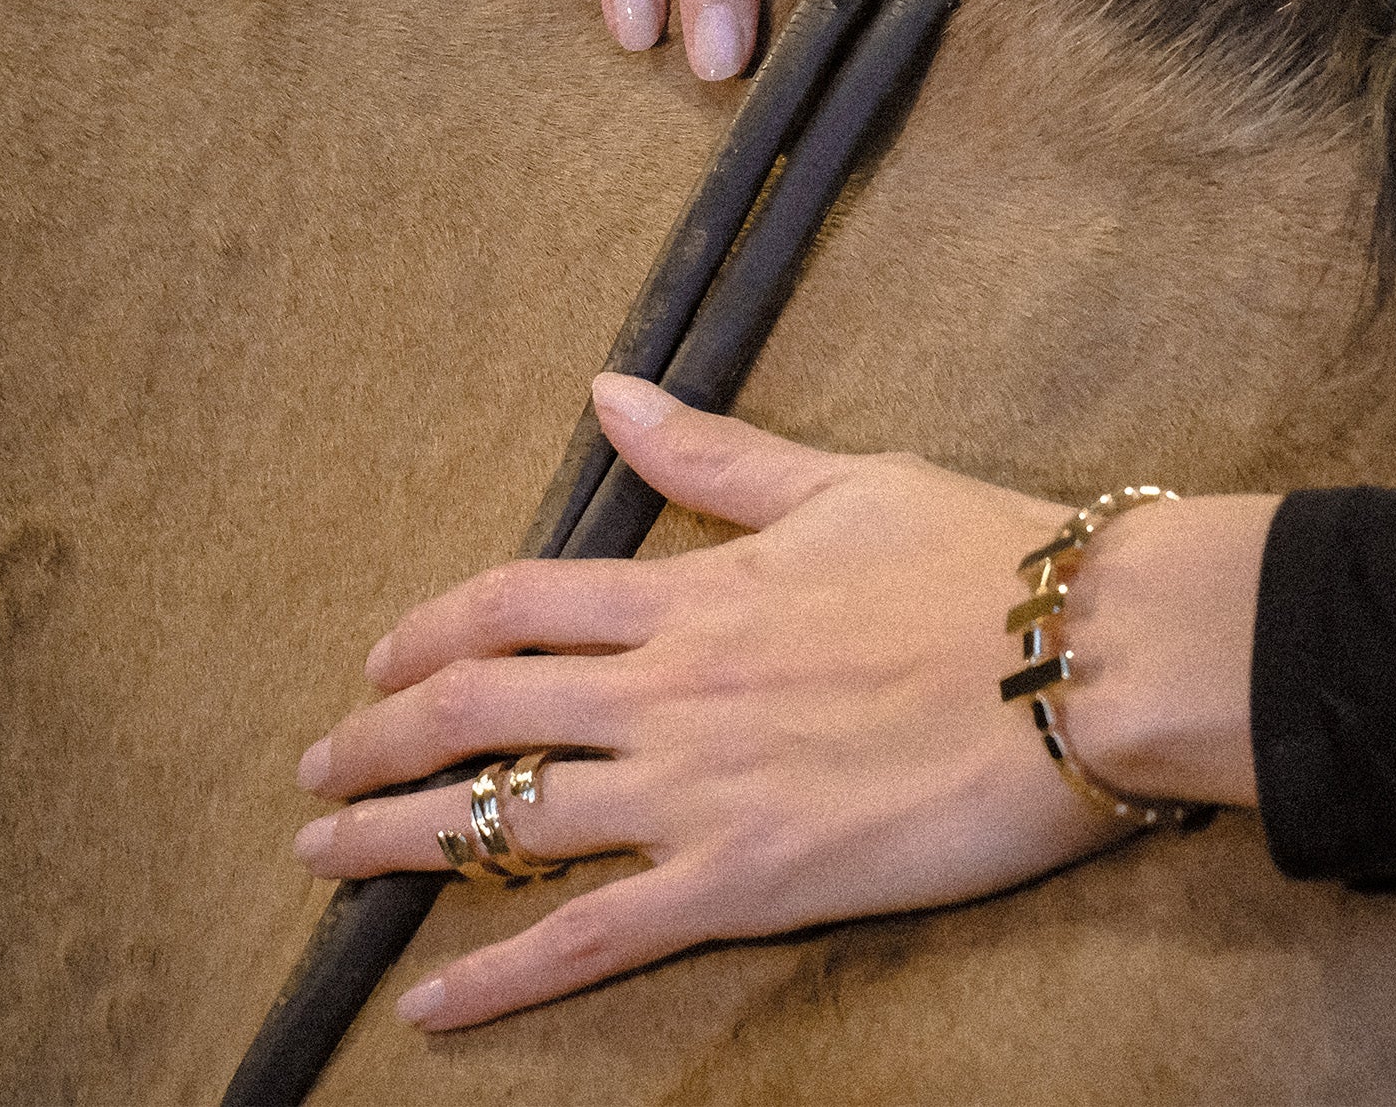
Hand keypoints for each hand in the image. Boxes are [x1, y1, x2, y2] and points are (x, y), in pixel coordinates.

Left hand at [293, 377, 1123, 1030]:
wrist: (1082, 665)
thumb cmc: (976, 561)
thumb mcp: (839, 482)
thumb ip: (713, 454)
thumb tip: (608, 391)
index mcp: (690, 591)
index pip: (514, 606)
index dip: (428, 632)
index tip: (379, 658)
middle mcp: (667, 691)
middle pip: (474, 712)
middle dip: (373, 742)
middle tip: (314, 772)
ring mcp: (695, 793)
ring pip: (504, 822)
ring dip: (395, 842)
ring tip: (323, 860)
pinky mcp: (742, 886)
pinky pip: (589, 939)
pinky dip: (497, 977)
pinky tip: (429, 1004)